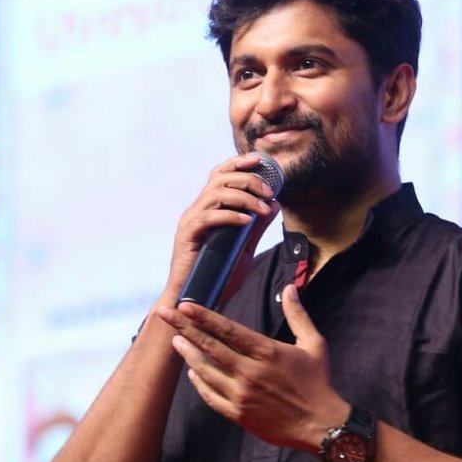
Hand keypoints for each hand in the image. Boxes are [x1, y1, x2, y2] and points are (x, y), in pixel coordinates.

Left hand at [155, 284, 349, 451]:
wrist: (321, 425)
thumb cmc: (318, 382)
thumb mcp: (314, 344)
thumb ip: (298, 314)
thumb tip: (290, 288)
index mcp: (267, 352)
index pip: (228, 330)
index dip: (204, 317)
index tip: (185, 305)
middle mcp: (251, 372)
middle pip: (210, 347)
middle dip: (184, 328)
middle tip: (164, 314)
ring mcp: (242, 395)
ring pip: (206, 371)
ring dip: (188, 355)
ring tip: (175, 340)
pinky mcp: (239, 415)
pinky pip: (211, 397)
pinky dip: (199, 384)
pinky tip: (192, 373)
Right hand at [163, 153, 279, 301]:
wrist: (197, 301)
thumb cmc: (217, 276)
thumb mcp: (244, 248)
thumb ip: (257, 226)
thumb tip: (275, 204)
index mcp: (208, 209)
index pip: (221, 175)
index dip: (239, 163)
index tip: (260, 160)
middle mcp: (197, 210)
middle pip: (219, 178)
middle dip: (248, 179)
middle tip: (268, 190)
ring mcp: (190, 222)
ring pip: (215, 194)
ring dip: (243, 197)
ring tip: (262, 208)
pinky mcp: (187, 236)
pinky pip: (208, 218)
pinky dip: (229, 216)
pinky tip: (246, 221)